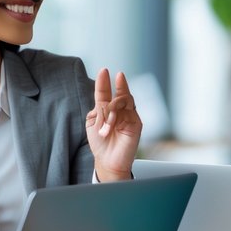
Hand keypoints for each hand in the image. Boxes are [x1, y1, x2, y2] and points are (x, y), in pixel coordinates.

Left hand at [86, 67, 141, 181]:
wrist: (108, 160)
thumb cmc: (99, 143)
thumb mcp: (93, 122)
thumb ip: (100, 108)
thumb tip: (108, 99)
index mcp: (106, 110)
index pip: (105, 92)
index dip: (104, 81)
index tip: (104, 70)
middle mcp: (119, 110)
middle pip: (116, 93)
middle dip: (108, 89)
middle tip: (103, 90)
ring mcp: (128, 115)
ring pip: (123, 98)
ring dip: (112, 107)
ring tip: (107, 124)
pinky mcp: (136, 122)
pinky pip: (129, 109)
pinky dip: (118, 113)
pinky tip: (112, 122)